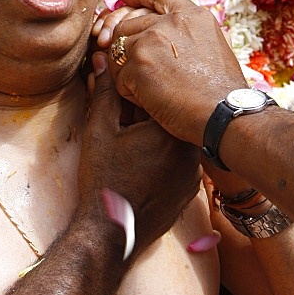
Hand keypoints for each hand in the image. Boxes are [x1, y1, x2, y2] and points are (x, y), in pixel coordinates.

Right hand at [78, 54, 200, 255]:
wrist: (112, 235)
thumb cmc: (103, 180)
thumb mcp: (99, 130)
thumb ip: (104, 92)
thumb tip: (102, 59)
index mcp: (171, 129)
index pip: (159, 94)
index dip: (135, 88)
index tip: (119, 88)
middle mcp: (190, 149)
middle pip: (168, 116)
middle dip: (144, 109)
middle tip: (120, 112)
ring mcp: (193, 173)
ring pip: (173, 139)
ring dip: (153, 132)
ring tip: (127, 137)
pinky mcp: (190, 190)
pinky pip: (177, 161)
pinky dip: (161, 155)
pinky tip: (139, 161)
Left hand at [97, 0, 244, 144]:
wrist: (224, 113)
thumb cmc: (222, 92)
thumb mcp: (216, 47)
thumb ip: (191, 35)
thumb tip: (170, 33)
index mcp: (192, 16)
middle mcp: (170, 22)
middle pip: (128, 24)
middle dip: (124, 45)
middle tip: (130, 66)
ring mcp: (151, 40)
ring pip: (118, 49)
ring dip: (126, 70)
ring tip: (145, 89)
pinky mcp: (138, 63)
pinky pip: (119, 76)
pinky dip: (129, 91)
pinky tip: (148, 101)